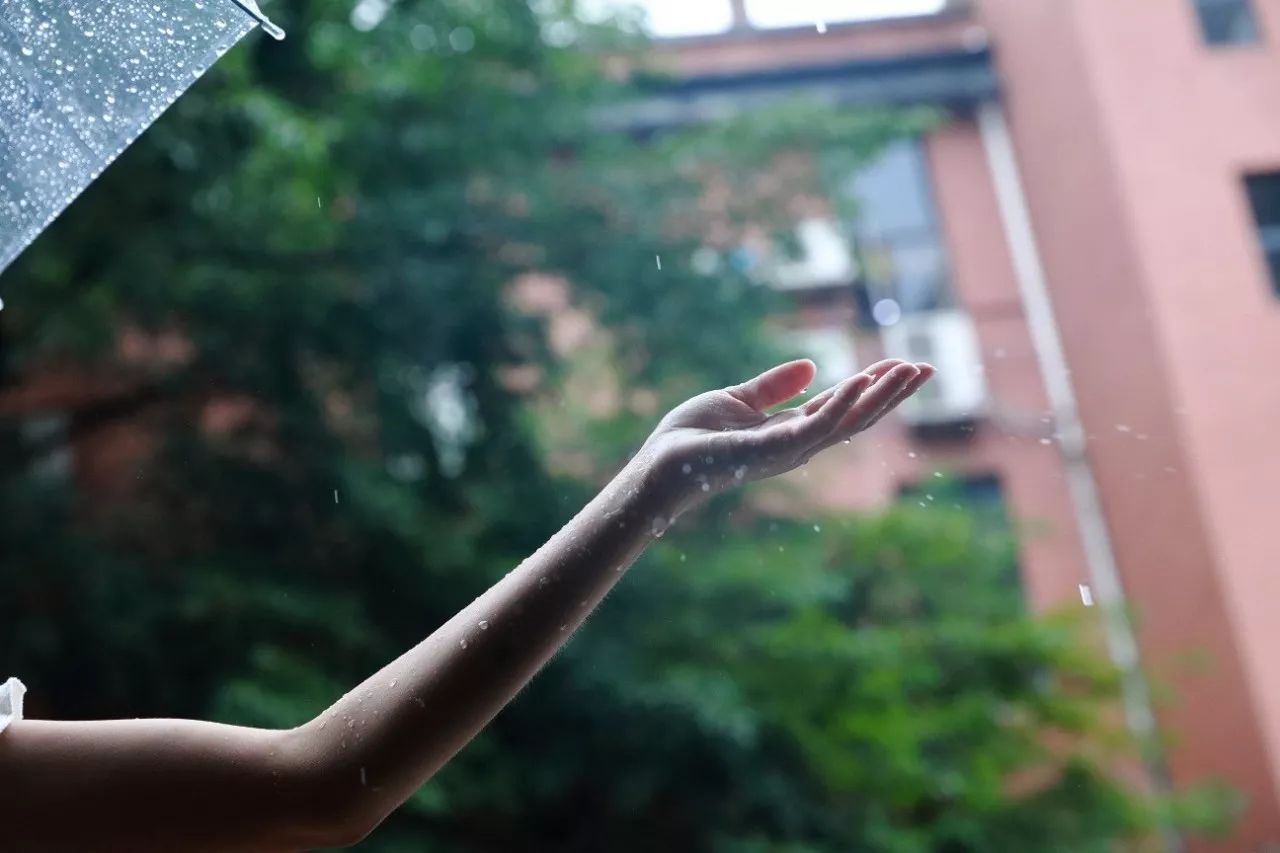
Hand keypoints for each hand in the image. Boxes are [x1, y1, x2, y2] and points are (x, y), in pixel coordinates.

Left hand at [640, 359, 933, 508]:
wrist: (661, 463)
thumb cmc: (691, 437)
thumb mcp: (738, 399)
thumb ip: (774, 386)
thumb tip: (811, 365)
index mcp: (792, 430)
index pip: (844, 406)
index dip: (875, 385)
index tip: (905, 363)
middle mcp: (798, 443)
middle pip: (857, 416)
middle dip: (893, 393)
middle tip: (929, 367)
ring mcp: (790, 449)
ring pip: (847, 420)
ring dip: (881, 395)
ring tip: (910, 368)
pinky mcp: (774, 449)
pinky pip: (817, 424)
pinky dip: (842, 403)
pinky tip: (864, 379)